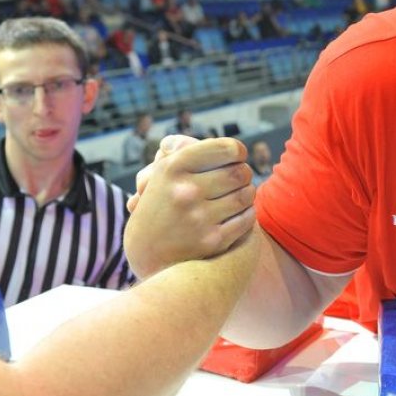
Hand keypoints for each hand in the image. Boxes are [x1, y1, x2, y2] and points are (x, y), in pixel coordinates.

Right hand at [123, 136, 255, 278]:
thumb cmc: (161, 204)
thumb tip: (195, 141)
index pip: (227, 148)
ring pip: (246, 195)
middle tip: (241, 177)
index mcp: (173, 167)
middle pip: (240, 172)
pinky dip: (248, 214)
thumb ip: (181, 148)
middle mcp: (185, 191)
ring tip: (242, 194)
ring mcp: (199, 217)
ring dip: (248, 194)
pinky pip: (247, 219)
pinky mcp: (212, 241)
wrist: (146, 253)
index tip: (236, 156)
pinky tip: (240, 213)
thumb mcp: (161, 172)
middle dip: (245, 174)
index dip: (238, 151)